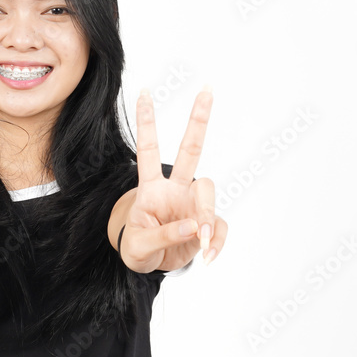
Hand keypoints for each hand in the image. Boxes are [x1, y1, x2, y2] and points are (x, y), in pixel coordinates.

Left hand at [120, 86, 228, 270]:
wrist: (150, 265)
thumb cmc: (138, 248)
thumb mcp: (139, 246)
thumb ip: (164, 236)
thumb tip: (195, 228)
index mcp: (151, 189)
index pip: (147, 150)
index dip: (146, 122)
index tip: (144, 93)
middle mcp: (174, 189)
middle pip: (190, 150)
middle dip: (198, 120)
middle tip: (207, 90)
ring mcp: (191, 204)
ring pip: (208, 192)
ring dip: (206, 216)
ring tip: (199, 241)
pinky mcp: (205, 223)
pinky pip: (218, 226)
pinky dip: (215, 242)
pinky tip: (208, 256)